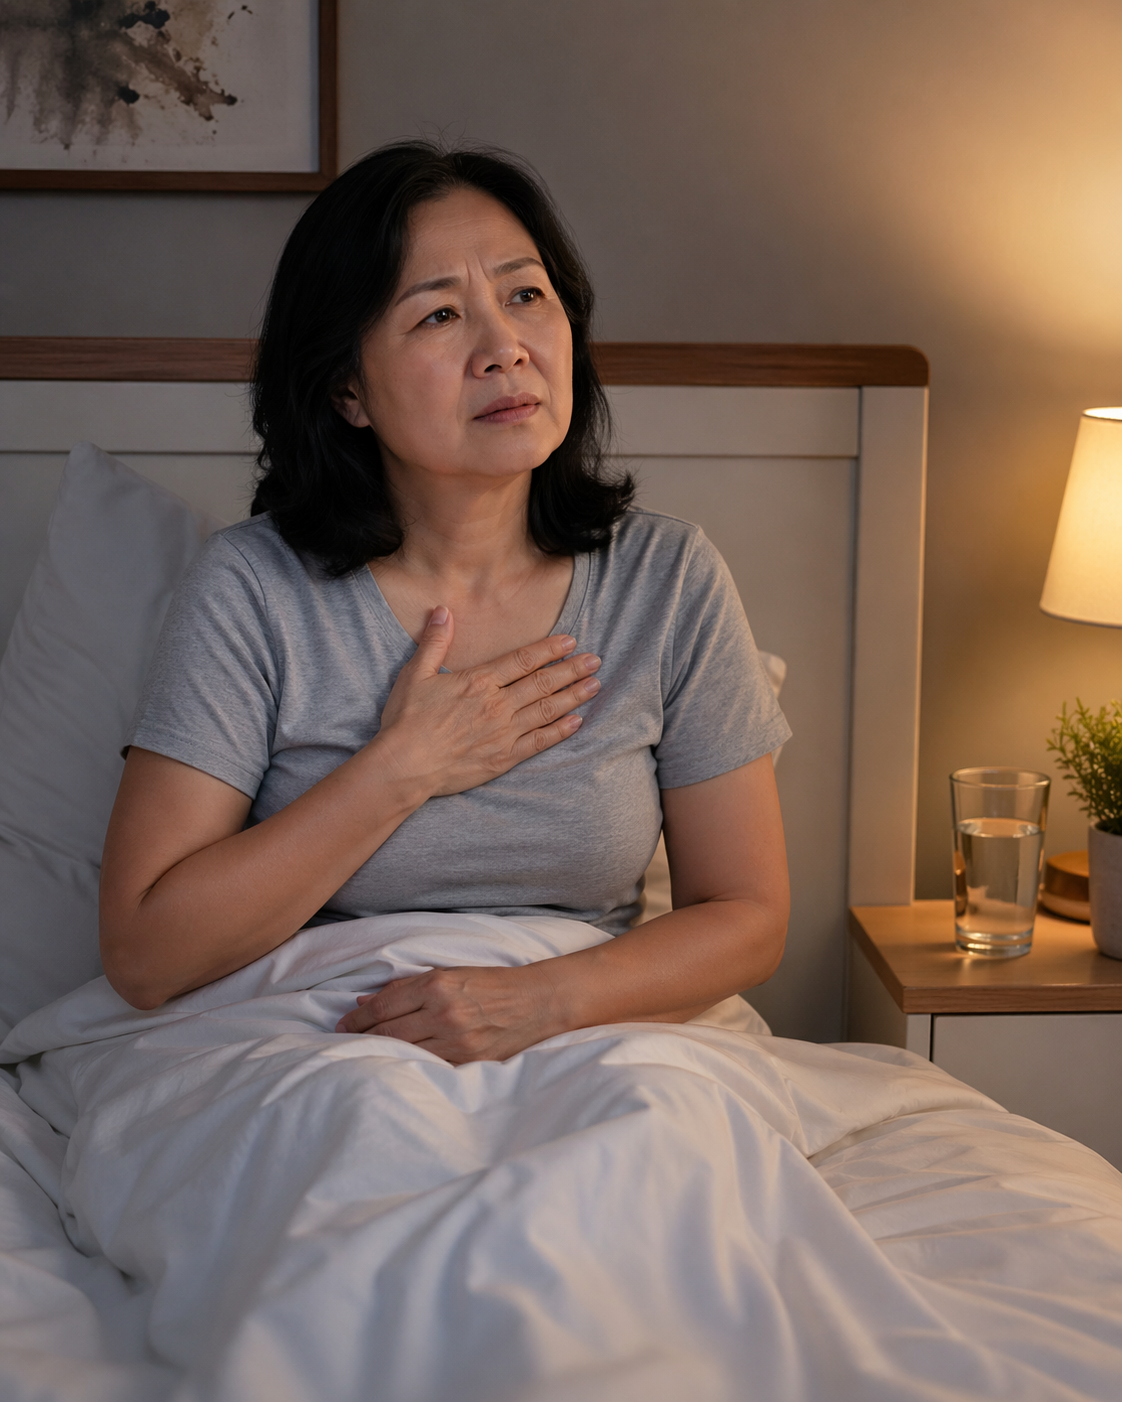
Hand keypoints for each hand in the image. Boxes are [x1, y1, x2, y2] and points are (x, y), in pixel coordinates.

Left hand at [334, 963, 561, 1062]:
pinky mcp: (469, 1061)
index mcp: (437, 984)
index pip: (383, 1006)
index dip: (356, 1018)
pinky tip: (397, 1064)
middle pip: (387, 1033)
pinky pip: (429, 1066)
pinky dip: (410, 1065)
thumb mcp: (450, 973)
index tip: (342, 1024)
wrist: (537, 1001)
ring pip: (404, 1053)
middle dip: (361, 1037)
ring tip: (364, 1054)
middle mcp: (444, 1012)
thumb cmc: (493, 983)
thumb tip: (366, 999)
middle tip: (344, 1041)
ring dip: (380, 1054)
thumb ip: (407, 986)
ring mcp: (457, 1040)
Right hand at [373, 607, 600, 798]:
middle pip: (542, 683)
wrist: (404, 766)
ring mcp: (503, 733)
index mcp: (478, 682)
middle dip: (571, 670)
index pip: (523, 660)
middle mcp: (497, 705)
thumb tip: (442, 611)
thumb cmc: (406, 721)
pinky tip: (576, 722)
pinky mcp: (503, 758)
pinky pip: (539, 742)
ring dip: (573, 697)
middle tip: (595, 661)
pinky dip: (559, 731)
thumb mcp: (415, 675)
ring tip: (594, 685)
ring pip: (546, 710)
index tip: (570, 642)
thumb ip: (433, 642)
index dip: (549, 650)